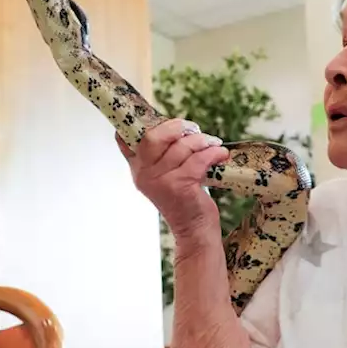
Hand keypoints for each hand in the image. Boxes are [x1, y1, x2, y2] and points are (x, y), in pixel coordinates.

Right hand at [115, 117, 228, 237]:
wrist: (194, 230)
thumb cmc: (184, 199)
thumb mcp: (166, 177)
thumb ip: (162, 157)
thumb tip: (175, 127)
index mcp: (138, 169)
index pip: (125, 141)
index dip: (134, 124)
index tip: (155, 117)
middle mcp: (144, 175)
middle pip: (153, 137)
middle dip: (176, 127)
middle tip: (192, 129)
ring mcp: (161, 181)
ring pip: (181, 147)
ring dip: (202, 141)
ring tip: (213, 144)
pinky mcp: (180, 186)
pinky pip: (198, 159)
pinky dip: (213, 153)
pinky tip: (220, 155)